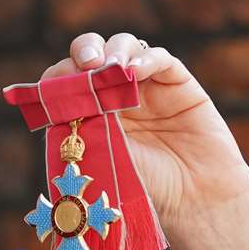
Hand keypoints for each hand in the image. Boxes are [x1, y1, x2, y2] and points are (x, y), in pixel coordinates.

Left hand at [38, 32, 248, 236]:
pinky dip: (146, 59)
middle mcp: (114, 93)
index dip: (59, 76)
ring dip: (113, 52)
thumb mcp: (99, 157)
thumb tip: (57, 96)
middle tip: (87, 65)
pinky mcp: (178, 83)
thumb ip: (80, 126)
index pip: (66, 78)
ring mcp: (146, 86)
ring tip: (111, 68)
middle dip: (84, 51)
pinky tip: (136, 71)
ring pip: (124, 47)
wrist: (192, 202)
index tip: (56, 86)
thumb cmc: (143, 188)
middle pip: (92, 53)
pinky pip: (160, 58)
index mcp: (89, 111)